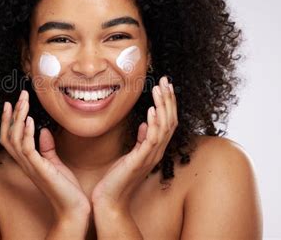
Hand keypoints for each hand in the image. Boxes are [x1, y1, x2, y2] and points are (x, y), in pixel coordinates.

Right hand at [0, 90, 90, 221]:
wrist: (74, 207)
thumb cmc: (65, 187)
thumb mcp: (55, 162)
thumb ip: (47, 147)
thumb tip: (43, 130)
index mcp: (27, 160)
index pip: (11, 137)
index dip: (9, 120)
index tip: (12, 103)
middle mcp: (24, 163)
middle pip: (8, 135)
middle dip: (12, 114)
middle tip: (20, 96)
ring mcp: (30, 166)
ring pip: (15, 139)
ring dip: (19, 118)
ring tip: (24, 102)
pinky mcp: (39, 169)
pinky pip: (27, 149)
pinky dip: (27, 133)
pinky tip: (31, 120)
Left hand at [90, 76, 177, 212]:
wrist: (110, 200)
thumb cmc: (117, 178)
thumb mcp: (130, 155)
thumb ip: (140, 140)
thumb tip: (145, 124)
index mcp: (154, 149)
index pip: (167, 122)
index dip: (168, 103)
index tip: (164, 85)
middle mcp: (156, 152)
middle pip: (170, 121)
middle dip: (168, 99)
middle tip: (165, 80)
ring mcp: (150, 157)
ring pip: (164, 127)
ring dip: (162, 106)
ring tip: (159, 89)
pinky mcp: (140, 161)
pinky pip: (152, 140)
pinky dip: (153, 124)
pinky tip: (151, 111)